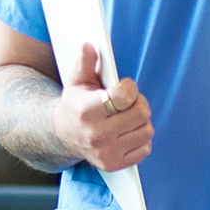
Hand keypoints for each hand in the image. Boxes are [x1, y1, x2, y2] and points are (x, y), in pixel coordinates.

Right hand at [52, 42, 153, 170]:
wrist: (63, 136)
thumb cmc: (75, 104)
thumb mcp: (77, 81)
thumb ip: (85, 62)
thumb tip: (89, 45)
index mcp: (87, 111)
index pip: (124, 96)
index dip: (130, 88)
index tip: (124, 87)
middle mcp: (96, 134)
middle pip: (141, 113)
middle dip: (139, 103)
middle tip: (128, 102)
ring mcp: (106, 152)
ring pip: (146, 130)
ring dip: (141, 121)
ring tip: (126, 117)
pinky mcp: (114, 164)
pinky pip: (145, 148)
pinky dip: (140, 139)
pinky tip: (127, 132)